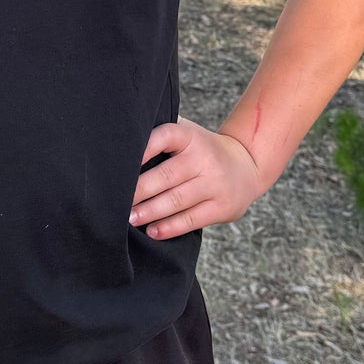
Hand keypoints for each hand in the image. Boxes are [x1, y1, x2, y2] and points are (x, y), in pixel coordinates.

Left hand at [128, 115, 264, 240]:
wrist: (247, 165)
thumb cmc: (202, 150)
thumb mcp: (187, 133)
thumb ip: (160, 132)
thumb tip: (119, 140)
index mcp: (190, 137)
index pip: (165, 136)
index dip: (144, 148)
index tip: (120, 163)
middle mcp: (204, 158)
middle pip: (166, 176)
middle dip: (138, 191)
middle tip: (115, 201)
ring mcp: (215, 184)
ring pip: (176, 200)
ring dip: (149, 211)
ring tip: (129, 218)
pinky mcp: (222, 207)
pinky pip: (191, 220)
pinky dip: (169, 227)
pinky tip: (152, 231)